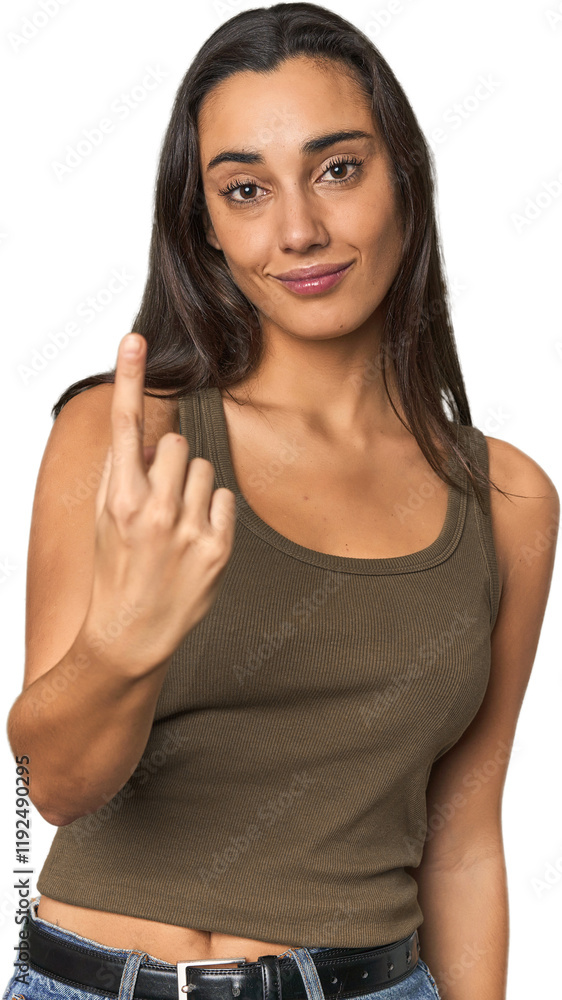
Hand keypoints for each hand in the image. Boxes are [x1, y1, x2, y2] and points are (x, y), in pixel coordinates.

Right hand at [82, 332, 235, 676]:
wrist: (131, 633)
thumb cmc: (116, 570)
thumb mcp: (106, 520)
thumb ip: (124, 474)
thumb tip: (149, 440)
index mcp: (119, 498)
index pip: (126, 426)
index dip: (130, 378)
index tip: (136, 339)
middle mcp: (154, 509)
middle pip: (178, 444)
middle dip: (170, 463)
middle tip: (159, 498)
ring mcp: (188, 529)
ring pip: (205, 469)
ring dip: (193, 487)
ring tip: (176, 525)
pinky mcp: (217, 547)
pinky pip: (225, 498)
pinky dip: (213, 511)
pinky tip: (196, 538)